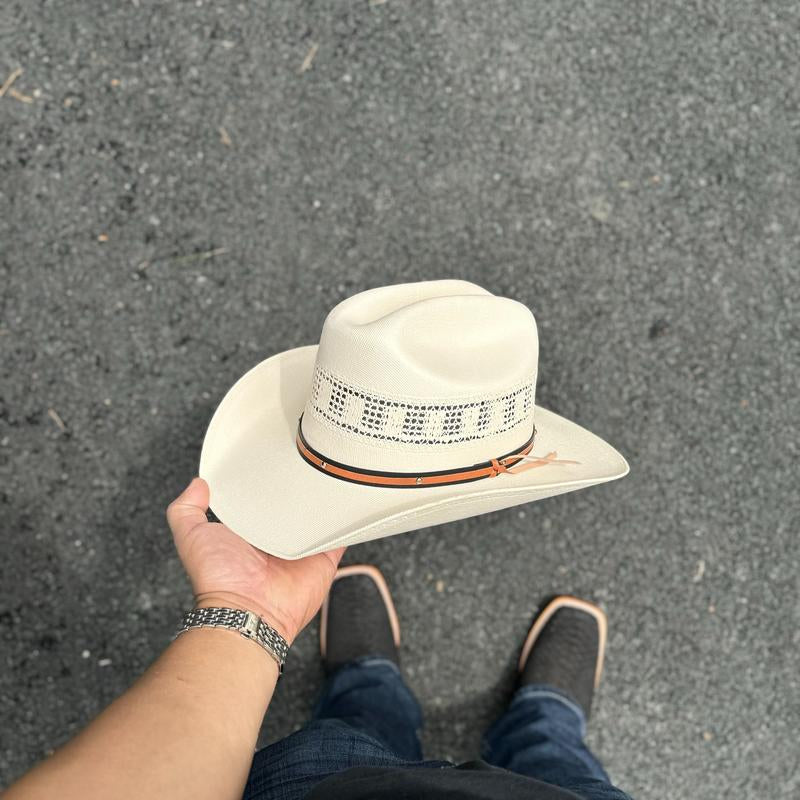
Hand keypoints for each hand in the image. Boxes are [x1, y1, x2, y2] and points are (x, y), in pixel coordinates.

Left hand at [167, 477, 344, 643]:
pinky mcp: (325, 557)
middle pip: (294, 505)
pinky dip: (347, 521)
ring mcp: (303, 548)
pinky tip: (349, 501)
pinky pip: (342, 534)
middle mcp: (278, 539)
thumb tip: (198, 483)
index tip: (273, 459)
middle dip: (299, 486)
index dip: (266, 480)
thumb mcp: (191, 536)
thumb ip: (186, 509)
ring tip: (331, 474)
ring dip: (326, 499)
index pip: (262, 498)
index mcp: (250, 531)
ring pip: (320, 516)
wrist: (248, 611)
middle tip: (305, 462)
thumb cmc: (218, 579)